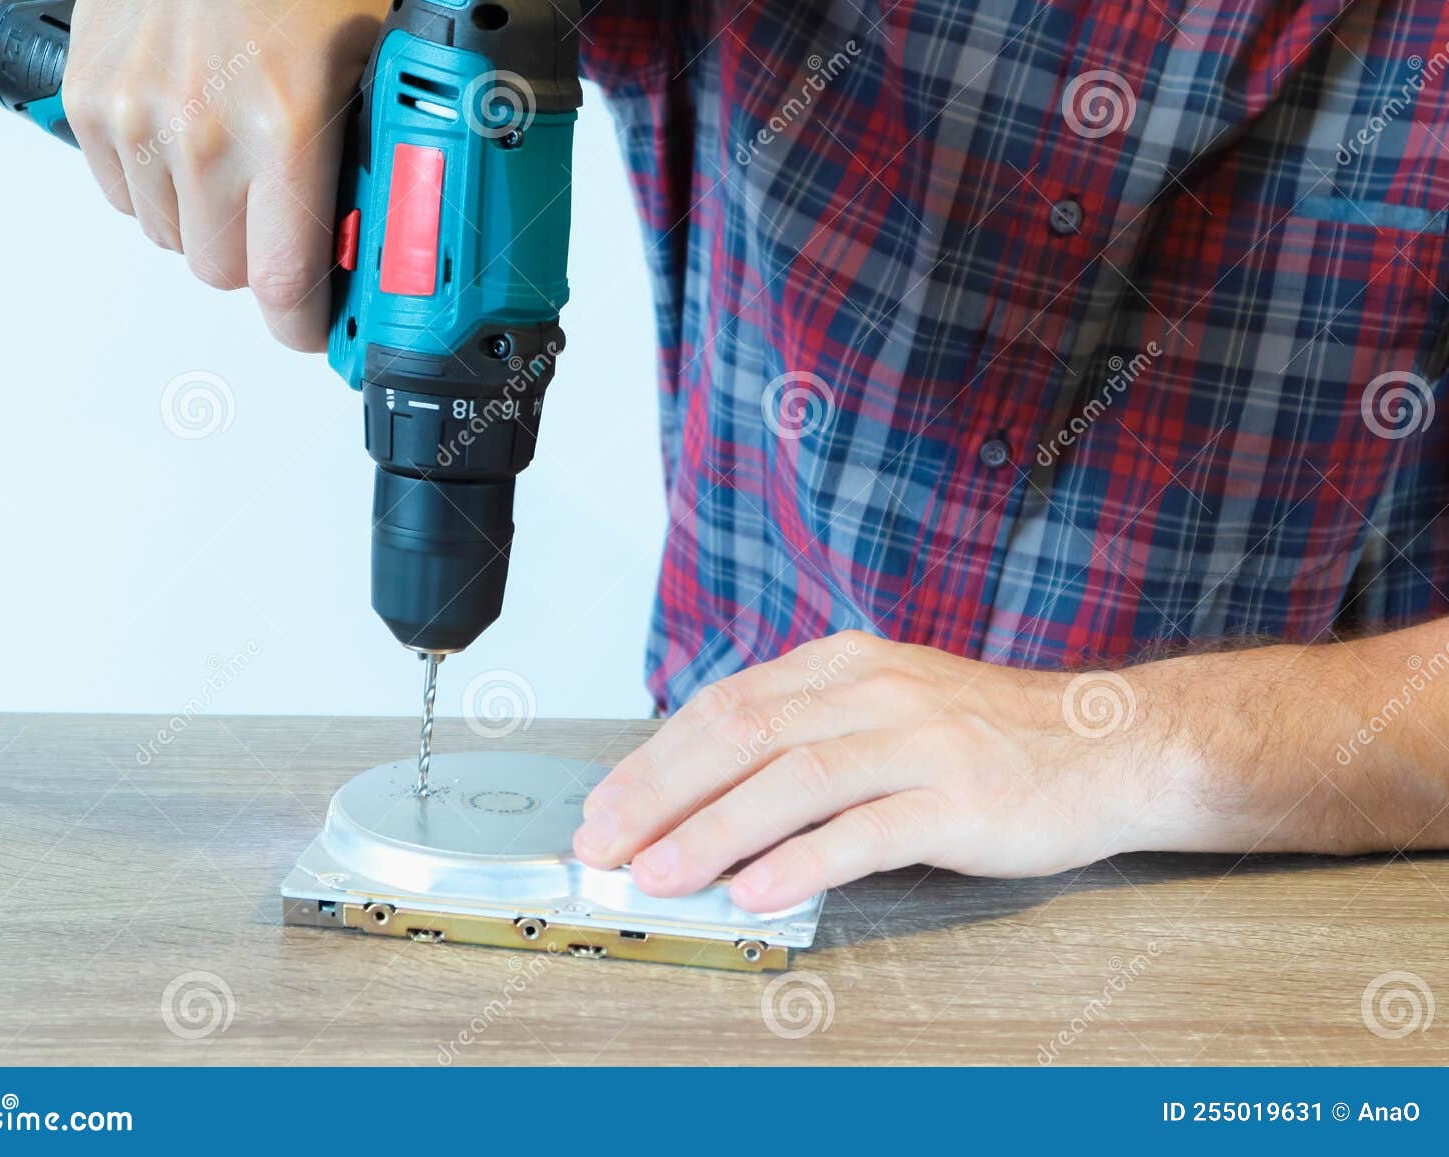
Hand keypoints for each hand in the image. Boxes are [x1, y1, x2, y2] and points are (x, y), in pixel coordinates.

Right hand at [63, 0, 391, 348]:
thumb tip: (382, 239)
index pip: (281, 282)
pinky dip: (157, 184)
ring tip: (237, 156)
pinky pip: (121, 195)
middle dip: (260, 256)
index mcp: (283, 123)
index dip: (304, 323)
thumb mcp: (370, 60)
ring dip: (208, 219)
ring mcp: (134, 117)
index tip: (316, 328)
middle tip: (286, 216)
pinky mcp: (89, 100)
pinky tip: (190, 134)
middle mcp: (199, 130)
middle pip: (224, 272)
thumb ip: (374, 157)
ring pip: (172, 238)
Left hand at [572, 631, 1195, 910]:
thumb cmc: (989, 734)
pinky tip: (759, 888)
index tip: (605, 806)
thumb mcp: (886, 706)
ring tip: (662, 874)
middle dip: (660, 793)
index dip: (655, 759)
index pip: (725, 706)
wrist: (1111, 743)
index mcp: (844, 665)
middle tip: (607, 844)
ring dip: (715, 830)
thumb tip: (708, 789)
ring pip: (794, 779)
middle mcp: (874, 691)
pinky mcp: (960, 798)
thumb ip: (806, 734)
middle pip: (742, 735)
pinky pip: (867, 829)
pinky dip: (805, 860)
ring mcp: (919, 741)